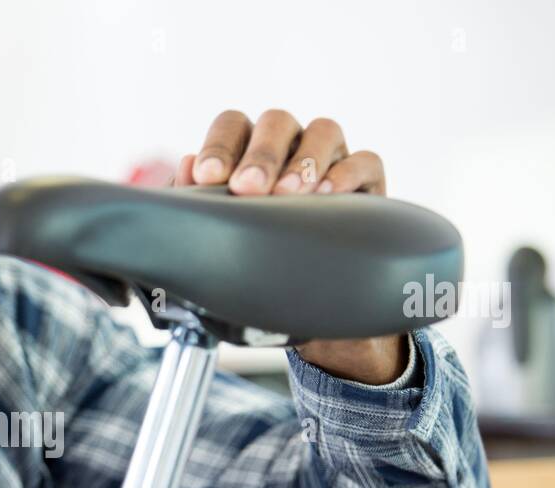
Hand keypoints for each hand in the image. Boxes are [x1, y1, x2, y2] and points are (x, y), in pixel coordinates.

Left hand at [171, 110, 407, 385]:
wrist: (302, 300)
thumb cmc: (253, 256)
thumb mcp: (221, 235)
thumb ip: (200, 203)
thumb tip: (188, 167)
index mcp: (248, 151)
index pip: (232, 126)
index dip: (220, 145)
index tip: (207, 176)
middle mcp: (289, 146)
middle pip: (277, 122)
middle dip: (261, 153)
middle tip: (247, 188)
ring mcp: (330, 158)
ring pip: (324, 130)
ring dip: (305, 158)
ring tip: (289, 192)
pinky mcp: (366, 180)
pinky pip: (365, 160)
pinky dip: (347, 173)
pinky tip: (328, 195)